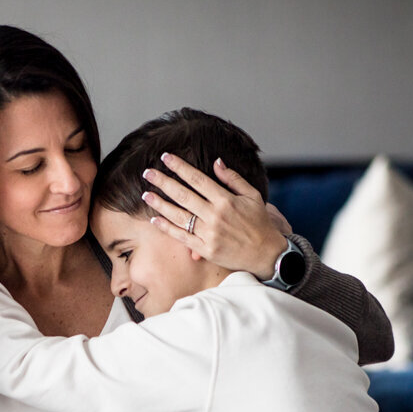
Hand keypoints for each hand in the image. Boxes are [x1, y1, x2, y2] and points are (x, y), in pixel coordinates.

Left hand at [141, 153, 292, 275]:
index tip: (166, 157)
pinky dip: (167, 228)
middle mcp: (215, 216)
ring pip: (179, 216)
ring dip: (160, 204)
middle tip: (147, 172)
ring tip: (146, 194)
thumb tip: (216, 161)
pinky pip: (182, 237)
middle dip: (164, 182)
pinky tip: (155, 220)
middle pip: (183, 195)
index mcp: (226, 200)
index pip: (197, 179)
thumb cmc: (259, 223)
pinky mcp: (205, 249)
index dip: (180, 167)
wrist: (266, 253)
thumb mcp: (252, 196)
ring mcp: (209, 233)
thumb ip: (233, 179)